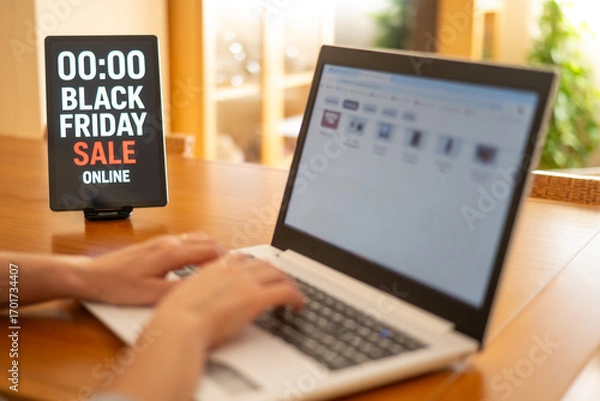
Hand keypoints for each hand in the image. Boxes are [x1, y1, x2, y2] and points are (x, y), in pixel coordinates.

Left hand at [76, 231, 225, 304]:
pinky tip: (196, 263)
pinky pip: (187, 241)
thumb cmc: (117, 285)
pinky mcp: (157, 244)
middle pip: (208, 241)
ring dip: (211, 250)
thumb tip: (203, 289)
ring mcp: (163, 241)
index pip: (211, 250)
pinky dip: (199, 249)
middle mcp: (169, 242)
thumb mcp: (150, 295)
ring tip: (217, 268)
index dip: (227, 261)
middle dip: (224, 255)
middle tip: (232, 270)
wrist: (91, 276)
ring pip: (198, 239)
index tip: (236, 271)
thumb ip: (179, 290)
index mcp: (171, 252)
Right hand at [154, 253, 303, 348]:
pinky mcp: (255, 298)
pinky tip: (298, 305)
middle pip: (263, 263)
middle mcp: (232, 270)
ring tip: (292, 295)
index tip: (258, 273)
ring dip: (287, 282)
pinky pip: (285, 291)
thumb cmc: (175, 319)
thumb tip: (200, 302)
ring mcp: (245, 282)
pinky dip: (295, 296)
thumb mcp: (184, 297)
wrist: (178, 326)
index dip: (254, 266)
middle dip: (275, 272)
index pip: (241, 259)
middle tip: (281, 283)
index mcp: (214, 267)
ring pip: (277, 274)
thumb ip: (198, 293)